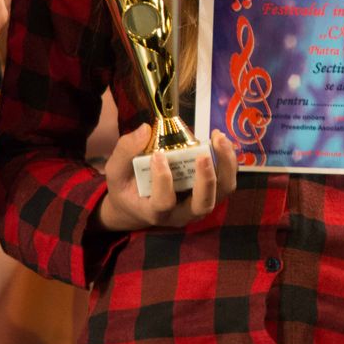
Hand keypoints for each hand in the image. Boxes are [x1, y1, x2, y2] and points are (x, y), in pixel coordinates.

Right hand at [96, 126, 237, 231]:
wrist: (137, 204)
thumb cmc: (127, 188)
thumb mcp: (116, 172)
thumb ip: (125, 152)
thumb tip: (144, 130)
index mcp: (155, 212)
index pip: (163, 203)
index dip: (162, 181)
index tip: (158, 155)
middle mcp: (182, 213)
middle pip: (203, 205)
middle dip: (206, 180)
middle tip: (203, 155)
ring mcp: (199, 204)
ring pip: (222, 192)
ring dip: (225, 166)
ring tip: (218, 139)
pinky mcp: (210, 192)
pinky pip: (226, 180)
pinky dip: (227, 160)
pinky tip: (219, 139)